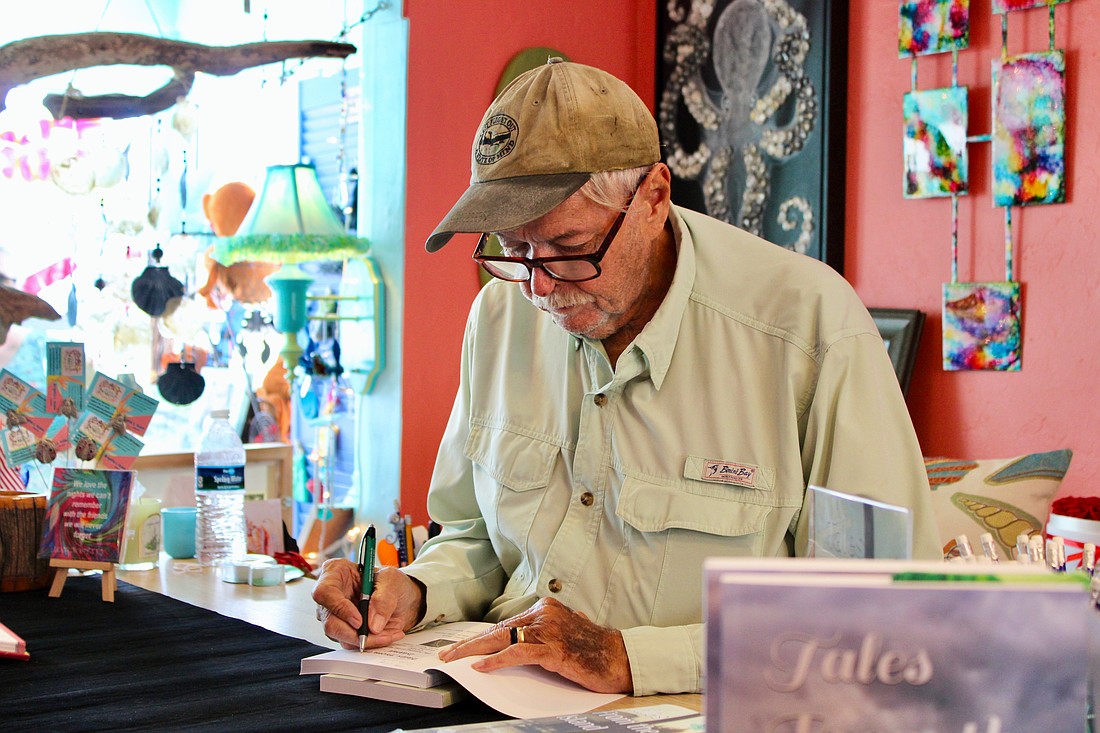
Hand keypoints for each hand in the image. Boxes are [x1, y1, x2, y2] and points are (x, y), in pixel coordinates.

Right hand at [311, 559, 423, 649]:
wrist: (402, 598)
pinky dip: (372, 643)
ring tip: (389, 633)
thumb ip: (383, 598)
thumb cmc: (392, 582)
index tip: (359, 621)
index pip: (325, 592)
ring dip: (367, 640)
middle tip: (378, 633)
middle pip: (330, 621)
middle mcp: (331, 596)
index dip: (340, 608)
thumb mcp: (392, 580)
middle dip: (355, 633)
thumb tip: (373, 624)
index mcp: (336, 573)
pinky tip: (388, 635)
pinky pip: (352, 643)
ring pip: (340, 636)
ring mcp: (335, 615)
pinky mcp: (345, 630)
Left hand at [437, 597, 632, 693]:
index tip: (462, 647)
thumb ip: (551, 629)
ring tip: (455, 660)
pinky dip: (496, 660)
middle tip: (447, 654)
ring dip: (474, 651)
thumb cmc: (596, 648)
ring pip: (502, 639)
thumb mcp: (569, 631)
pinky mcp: (552, 649)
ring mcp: (548, 630)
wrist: (620, 657)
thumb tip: (531, 637)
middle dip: (469, 643)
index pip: (506, 624)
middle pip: (499, 629)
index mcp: (546, 608)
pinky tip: (481, 667)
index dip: (482, 637)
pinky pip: (517, 653)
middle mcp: (544, 614)